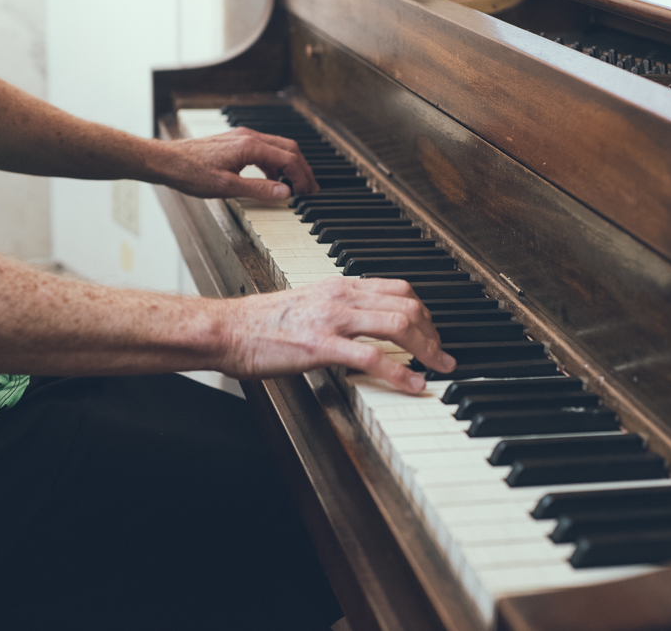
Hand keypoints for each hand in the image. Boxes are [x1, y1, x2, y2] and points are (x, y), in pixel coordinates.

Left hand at [153, 128, 319, 198]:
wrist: (166, 161)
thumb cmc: (191, 172)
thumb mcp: (227, 187)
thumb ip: (259, 189)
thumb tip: (285, 192)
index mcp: (250, 146)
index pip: (289, 158)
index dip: (302, 176)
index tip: (307, 193)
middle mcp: (248, 136)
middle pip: (288, 148)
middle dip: (303, 168)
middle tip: (311, 188)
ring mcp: (242, 137)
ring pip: (277, 148)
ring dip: (290, 166)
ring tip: (295, 185)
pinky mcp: (235, 142)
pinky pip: (264, 150)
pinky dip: (275, 164)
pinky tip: (272, 179)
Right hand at [213, 277, 455, 392]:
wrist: (227, 329)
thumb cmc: (261, 323)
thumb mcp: (309, 304)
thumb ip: (339, 310)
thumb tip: (365, 326)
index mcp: (340, 285)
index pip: (399, 288)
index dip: (425, 311)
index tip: (434, 332)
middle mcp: (342, 296)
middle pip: (407, 305)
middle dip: (434, 332)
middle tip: (443, 355)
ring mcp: (333, 319)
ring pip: (398, 325)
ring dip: (428, 349)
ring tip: (440, 368)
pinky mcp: (321, 345)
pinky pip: (372, 358)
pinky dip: (401, 373)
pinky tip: (414, 384)